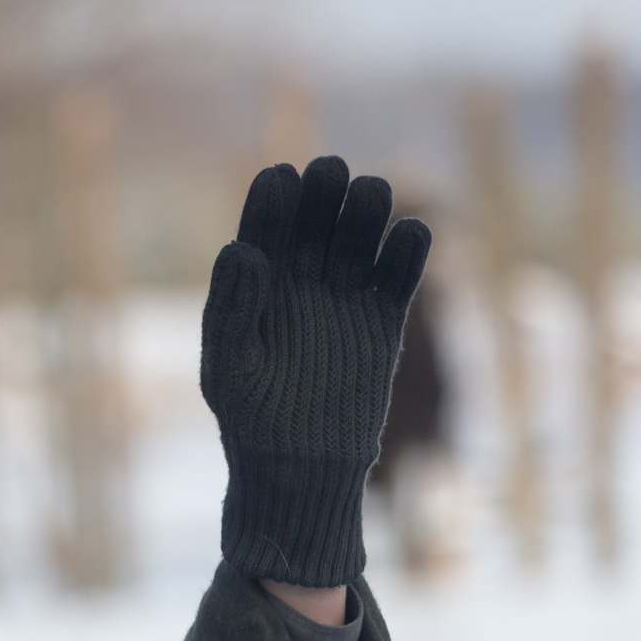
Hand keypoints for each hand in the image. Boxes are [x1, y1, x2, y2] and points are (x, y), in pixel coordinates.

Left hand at [201, 156, 429, 587]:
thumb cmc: (250, 418)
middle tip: (331, 172)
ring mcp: (343, 293)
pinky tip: (410, 236)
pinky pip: (401, 273)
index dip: (273, 197)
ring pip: (360, 234)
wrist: (301, 468)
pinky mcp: (384, 316)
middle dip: (324, 191)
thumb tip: (241, 250)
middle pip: (315, 217)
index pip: (263, 223)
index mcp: (252, 282)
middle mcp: (299, 278)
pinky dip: (409, 251)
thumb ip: (233, 308)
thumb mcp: (230, 366)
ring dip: (368, 209)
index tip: (280, 177)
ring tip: (371, 194)